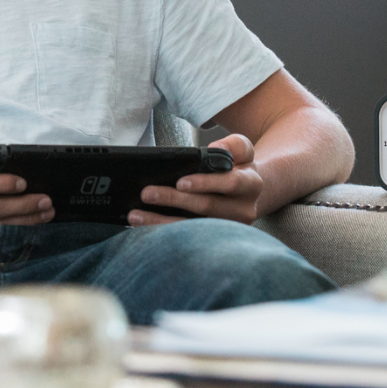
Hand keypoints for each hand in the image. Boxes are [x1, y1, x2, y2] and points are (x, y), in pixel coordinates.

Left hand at [128, 133, 262, 226]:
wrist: (249, 194)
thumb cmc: (238, 167)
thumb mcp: (243, 150)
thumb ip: (233, 145)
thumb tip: (214, 149)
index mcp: (251, 185)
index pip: (229, 183)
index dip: (204, 183)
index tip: (180, 182)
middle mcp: (243, 210)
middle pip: (206, 207)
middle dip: (175, 201)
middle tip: (147, 193)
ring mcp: (228, 230)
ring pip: (192, 229)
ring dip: (161, 222)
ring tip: (135, 215)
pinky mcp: (214, 242)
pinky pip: (186, 239)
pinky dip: (162, 232)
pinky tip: (142, 228)